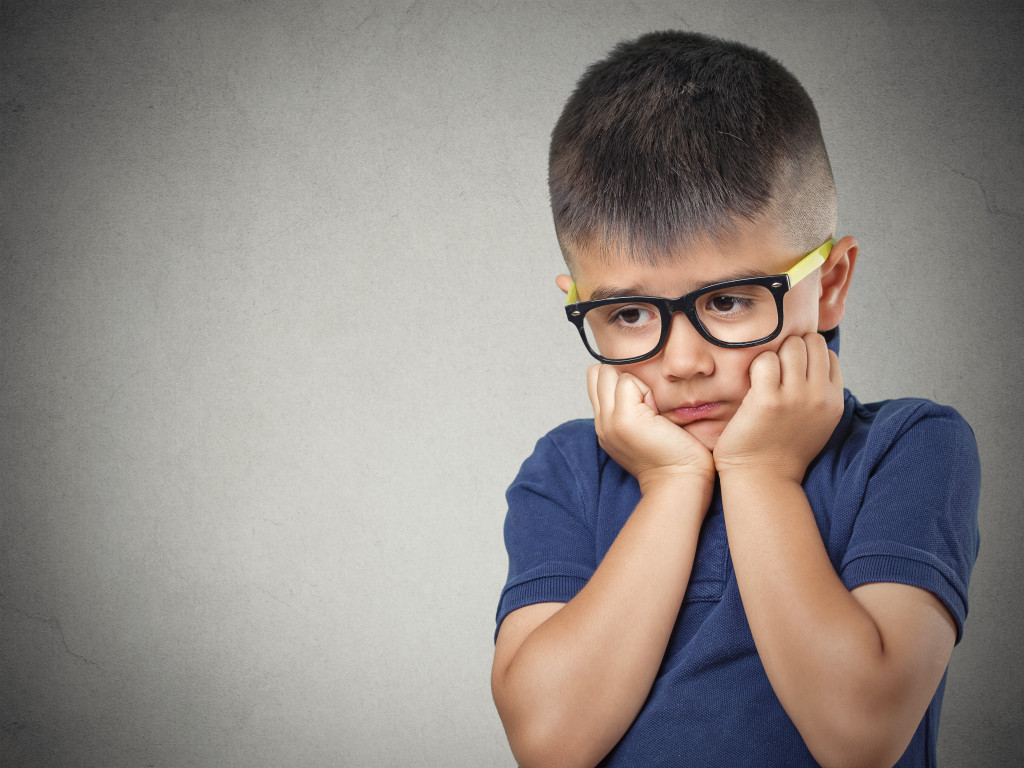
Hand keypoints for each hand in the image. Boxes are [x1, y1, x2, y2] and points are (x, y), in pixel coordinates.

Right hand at [588, 364, 714, 492]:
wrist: (679, 481)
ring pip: (609, 374)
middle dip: (622, 377)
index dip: (618, 380)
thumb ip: (630, 408)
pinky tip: (657, 413)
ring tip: (651, 408)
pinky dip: (646, 389)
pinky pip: (627, 381)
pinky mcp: (624, 418)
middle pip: (597, 373)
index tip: (641, 402)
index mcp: (605, 426)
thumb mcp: (641, 430)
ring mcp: (609, 421)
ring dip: (634, 383)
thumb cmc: (673, 456)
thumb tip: (633, 382)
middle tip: (646, 401)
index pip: (597, 380)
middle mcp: (601, 423)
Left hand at [713, 333, 843, 482]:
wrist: (763, 478)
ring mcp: (795, 397)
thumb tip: (814, 357)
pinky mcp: (768, 400)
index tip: (790, 369)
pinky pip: (765, 360)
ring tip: (764, 375)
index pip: (827, 353)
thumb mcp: (817, 421)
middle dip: (790, 348)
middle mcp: (819, 397)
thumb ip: (820, 391)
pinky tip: (752, 383)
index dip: (807, 354)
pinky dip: (756, 365)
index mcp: (833, 400)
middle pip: (811, 342)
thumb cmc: (783, 448)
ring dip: (774, 354)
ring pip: (790, 346)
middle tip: (775, 368)